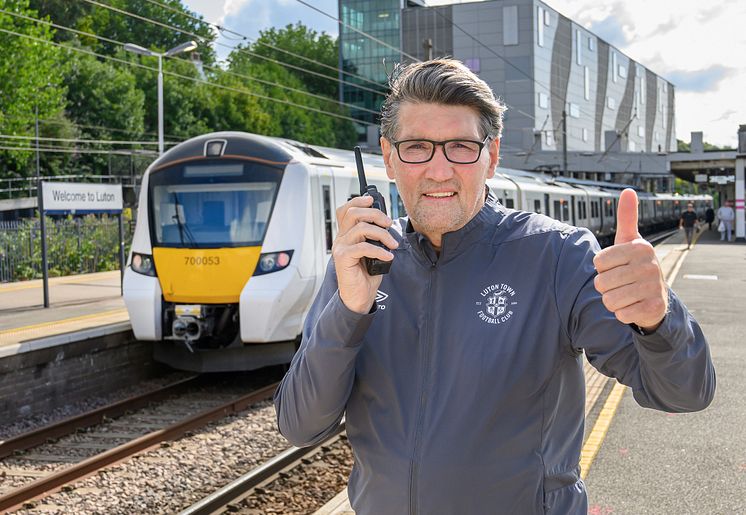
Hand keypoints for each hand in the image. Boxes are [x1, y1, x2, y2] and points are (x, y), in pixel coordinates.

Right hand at [332, 195, 397, 313]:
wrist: (359, 296)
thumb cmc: (366, 274)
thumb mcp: (372, 250)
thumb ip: (374, 236)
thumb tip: (386, 223)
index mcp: (346, 234)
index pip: (345, 209)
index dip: (358, 201)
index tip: (373, 200)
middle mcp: (341, 238)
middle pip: (354, 213)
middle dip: (375, 214)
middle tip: (388, 224)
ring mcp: (340, 247)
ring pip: (361, 228)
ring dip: (382, 234)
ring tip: (392, 244)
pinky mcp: (343, 258)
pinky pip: (363, 246)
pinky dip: (379, 250)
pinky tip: (388, 256)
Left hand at [593, 189, 667, 331]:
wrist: (657, 297)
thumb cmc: (635, 265)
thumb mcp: (630, 241)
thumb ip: (627, 217)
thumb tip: (628, 190)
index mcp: (640, 247)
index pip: (598, 262)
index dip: (602, 268)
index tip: (616, 267)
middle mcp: (650, 265)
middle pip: (601, 282)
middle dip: (605, 287)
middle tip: (620, 284)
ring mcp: (653, 287)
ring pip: (608, 300)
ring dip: (612, 301)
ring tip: (625, 295)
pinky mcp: (653, 308)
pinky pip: (620, 314)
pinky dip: (622, 313)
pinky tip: (633, 306)